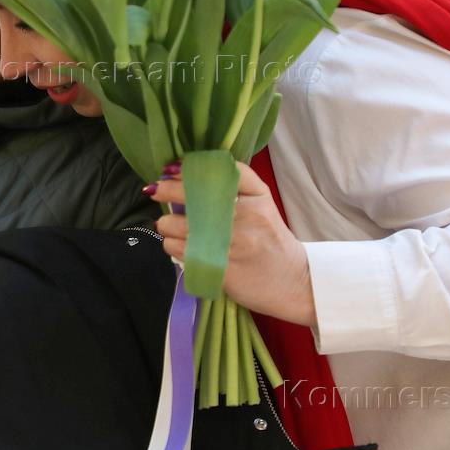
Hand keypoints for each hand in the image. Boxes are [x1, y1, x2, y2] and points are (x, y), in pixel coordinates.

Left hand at [151, 162, 316, 327]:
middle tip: (155, 189)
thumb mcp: (262, 204)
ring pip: (179, 225)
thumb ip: (236, 185)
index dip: (190, 167)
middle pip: (194, 195)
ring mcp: (231, 243)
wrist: (294, 281)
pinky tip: (177, 245)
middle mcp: (245, 216)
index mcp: (256, 196)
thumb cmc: (270, 240)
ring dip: (166, 224)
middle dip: (166, 190)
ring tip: (168, 226)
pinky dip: (172, 246)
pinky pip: (181, 251)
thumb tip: (192, 173)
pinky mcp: (220, 268)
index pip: (219, 171)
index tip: (171, 169)